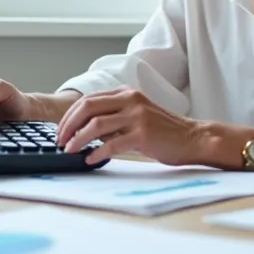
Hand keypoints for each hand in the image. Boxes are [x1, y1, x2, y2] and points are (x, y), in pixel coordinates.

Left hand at [56, 88, 201, 165]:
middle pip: (87, 107)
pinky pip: (112, 143)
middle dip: (68, 125)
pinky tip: (90, 159)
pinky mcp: (143, 134)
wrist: (192, 138)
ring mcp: (137, 116)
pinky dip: (97, 152)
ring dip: (78, 139)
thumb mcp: (136, 116)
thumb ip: (113, 119)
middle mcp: (130, 100)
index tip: (61, 130)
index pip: (88, 99)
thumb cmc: (163, 131)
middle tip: (60, 141)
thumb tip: (84, 132)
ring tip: (69, 151)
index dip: (70, 115)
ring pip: (96, 124)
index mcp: (126, 93)